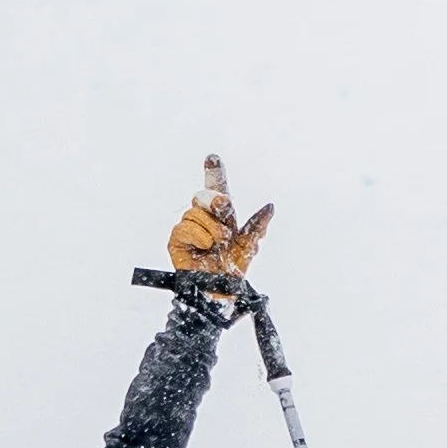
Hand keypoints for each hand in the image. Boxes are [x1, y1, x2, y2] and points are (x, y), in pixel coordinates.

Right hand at [167, 154, 274, 275]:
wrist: (218, 290)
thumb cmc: (231, 269)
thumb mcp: (248, 246)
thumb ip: (257, 226)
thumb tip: (270, 207)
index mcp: (220, 216)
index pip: (216, 189)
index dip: (214, 172)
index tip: (213, 158)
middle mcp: (203, 217)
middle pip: (204, 195)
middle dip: (216, 202)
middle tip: (225, 216)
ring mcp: (188, 227)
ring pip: (195, 212)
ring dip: (211, 230)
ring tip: (215, 246)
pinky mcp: (176, 239)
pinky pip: (186, 227)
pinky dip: (199, 238)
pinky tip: (202, 249)